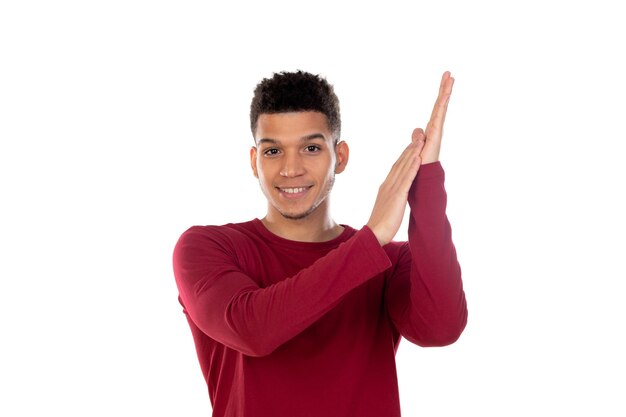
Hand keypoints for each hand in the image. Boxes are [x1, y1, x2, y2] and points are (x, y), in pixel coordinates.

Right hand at [366, 130, 425, 245]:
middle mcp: (388, 184)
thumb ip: (390, 197)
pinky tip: (418, 158)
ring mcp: (393, 190)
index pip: (396, 167)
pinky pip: (406, 180)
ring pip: (404, 167)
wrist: (374, 234)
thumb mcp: (386, 206)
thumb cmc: (380, 224)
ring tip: (420, 140)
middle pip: (400, 163)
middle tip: (418, 135)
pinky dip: (412, 168)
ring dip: (412, 153)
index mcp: (386, 187)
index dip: (405, 155)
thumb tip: (393, 195)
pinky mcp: (398, 197)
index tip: (412, 144)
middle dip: (410, 148)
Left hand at [420, 71, 454, 163]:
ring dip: (445, 92)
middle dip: (444, 90)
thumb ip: (417, 138)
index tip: (443, 82)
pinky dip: (442, 104)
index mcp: (429, 132)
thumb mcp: (415, 148)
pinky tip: (446, 93)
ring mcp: (436, 131)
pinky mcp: (436, 134)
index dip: (439, 97)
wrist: (423, 179)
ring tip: (450, 77)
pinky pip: (439, 115)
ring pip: (441, 108)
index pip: (434, 111)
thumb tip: (417, 129)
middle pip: (440, 106)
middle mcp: (434, 130)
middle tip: (448, 74)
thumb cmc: (420, 167)